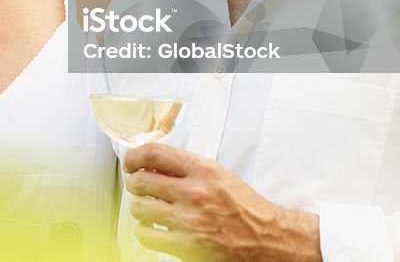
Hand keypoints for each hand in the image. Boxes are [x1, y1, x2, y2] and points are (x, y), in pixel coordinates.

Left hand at [123, 143, 320, 261]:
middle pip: (140, 180)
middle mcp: (194, 192)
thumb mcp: (219, 176)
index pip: (154, 153)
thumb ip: (187, 169)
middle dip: (135, 184)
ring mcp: (188, 220)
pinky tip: (156, 230)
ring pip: (138, 207)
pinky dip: (146, 232)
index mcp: (203, 170)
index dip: (134, 156)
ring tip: (150, 210)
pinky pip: (145, 234)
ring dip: (141, 209)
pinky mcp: (186, 245)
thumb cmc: (246, 209)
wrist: (269, 240)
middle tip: (140, 189)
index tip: (131, 163)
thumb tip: (152, 166)